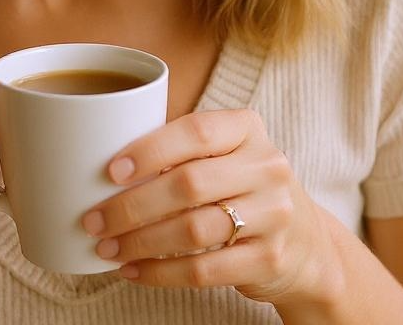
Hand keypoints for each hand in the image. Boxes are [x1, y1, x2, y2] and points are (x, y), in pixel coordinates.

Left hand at [79, 108, 340, 306]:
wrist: (308, 244)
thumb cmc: (244, 187)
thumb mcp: (227, 155)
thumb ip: (182, 151)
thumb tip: (106, 166)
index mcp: (248, 129)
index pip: (196, 132)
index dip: (150, 150)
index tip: (110, 170)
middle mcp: (267, 167)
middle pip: (188, 184)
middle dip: (132, 205)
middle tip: (95, 219)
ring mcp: (273, 215)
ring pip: (193, 229)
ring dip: (141, 242)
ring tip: (106, 247)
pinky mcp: (269, 260)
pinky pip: (204, 270)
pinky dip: (161, 273)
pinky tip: (134, 271)